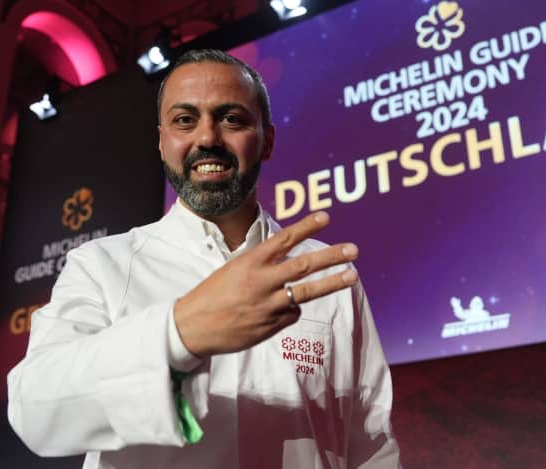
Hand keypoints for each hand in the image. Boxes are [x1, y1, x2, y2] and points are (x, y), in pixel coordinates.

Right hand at [173, 211, 357, 356]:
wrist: (192, 327)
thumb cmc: (213, 294)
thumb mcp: (234, 268)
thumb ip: (262, 263)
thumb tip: (291, 259)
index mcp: (250, 262)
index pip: (284, 239)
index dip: (306, 227)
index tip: (327, 217)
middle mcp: (262, 281)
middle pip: (304, 266)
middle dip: (332, 256)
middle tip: (353, 250)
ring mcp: (269, 305)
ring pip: (307, 292)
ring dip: (333, 283)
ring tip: (352, 276)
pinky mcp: (272, 325)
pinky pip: (292, 312)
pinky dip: (292, 309)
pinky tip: (276, 311)